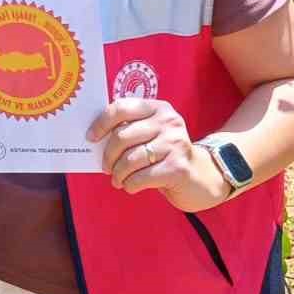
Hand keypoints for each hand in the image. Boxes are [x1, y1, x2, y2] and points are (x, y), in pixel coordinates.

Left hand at [86, 97, 230, 210]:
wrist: (202, 176)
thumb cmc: (166, 154)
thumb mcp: (152, 134)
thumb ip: (130, 130)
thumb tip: (95, 138)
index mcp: (158, 108)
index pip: (121, 108)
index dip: (101, 123)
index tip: (91, 138)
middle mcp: (168, 121)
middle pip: (122, 136)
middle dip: (109, 156)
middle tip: (106, 168)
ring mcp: (175, 143)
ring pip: (130, 159)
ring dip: (118, 174)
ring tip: (118, 180)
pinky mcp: (178, 167)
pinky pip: (141, 177)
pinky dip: (130, 184)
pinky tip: (131, 186)